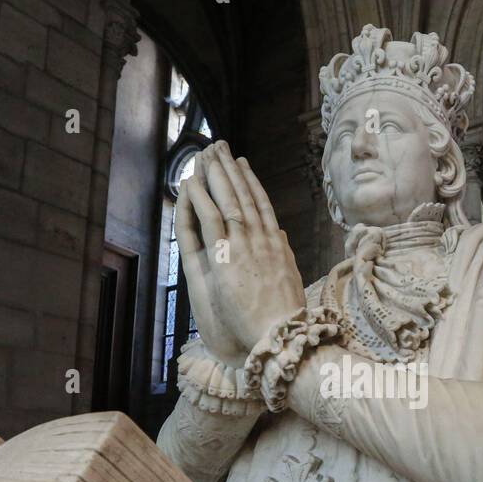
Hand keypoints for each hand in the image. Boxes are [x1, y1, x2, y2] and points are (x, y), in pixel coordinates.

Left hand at [175, 141, 305, 366]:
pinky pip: (211, 219)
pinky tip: (192, 182)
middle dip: (230, 169)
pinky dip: (201, 198)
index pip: (262, 205)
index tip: (243, 164)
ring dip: (214, 174)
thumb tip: (282, 239)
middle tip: (219, 146)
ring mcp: (245, 246)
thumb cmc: (286, 316)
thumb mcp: (291, 279)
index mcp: (277, 246)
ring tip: (204, 153)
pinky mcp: (227, 257)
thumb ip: (284, 255)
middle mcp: (263, 239)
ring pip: (227, 200)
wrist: (283, 335)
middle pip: (244, 195)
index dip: (251, 182)